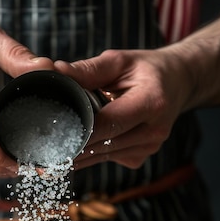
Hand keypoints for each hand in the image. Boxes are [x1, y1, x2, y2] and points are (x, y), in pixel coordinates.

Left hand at [54, 47, 190, 168]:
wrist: (178, 84)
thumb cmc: (147, 70)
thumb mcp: (120, 61)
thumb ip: (88, 69)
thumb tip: (57, 71)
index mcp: (152, 103)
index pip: (107, 124)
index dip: (78, 129)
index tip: (51, 132)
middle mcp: (153, 132)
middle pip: (102, 145)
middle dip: (72, 144)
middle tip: (41, 145)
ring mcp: (148, 149)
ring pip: (101, 157)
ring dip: (77, 154)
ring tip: (50, 149)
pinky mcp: (139, 159)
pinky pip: (106, 159)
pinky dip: (89, 154)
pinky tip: (73, 147)